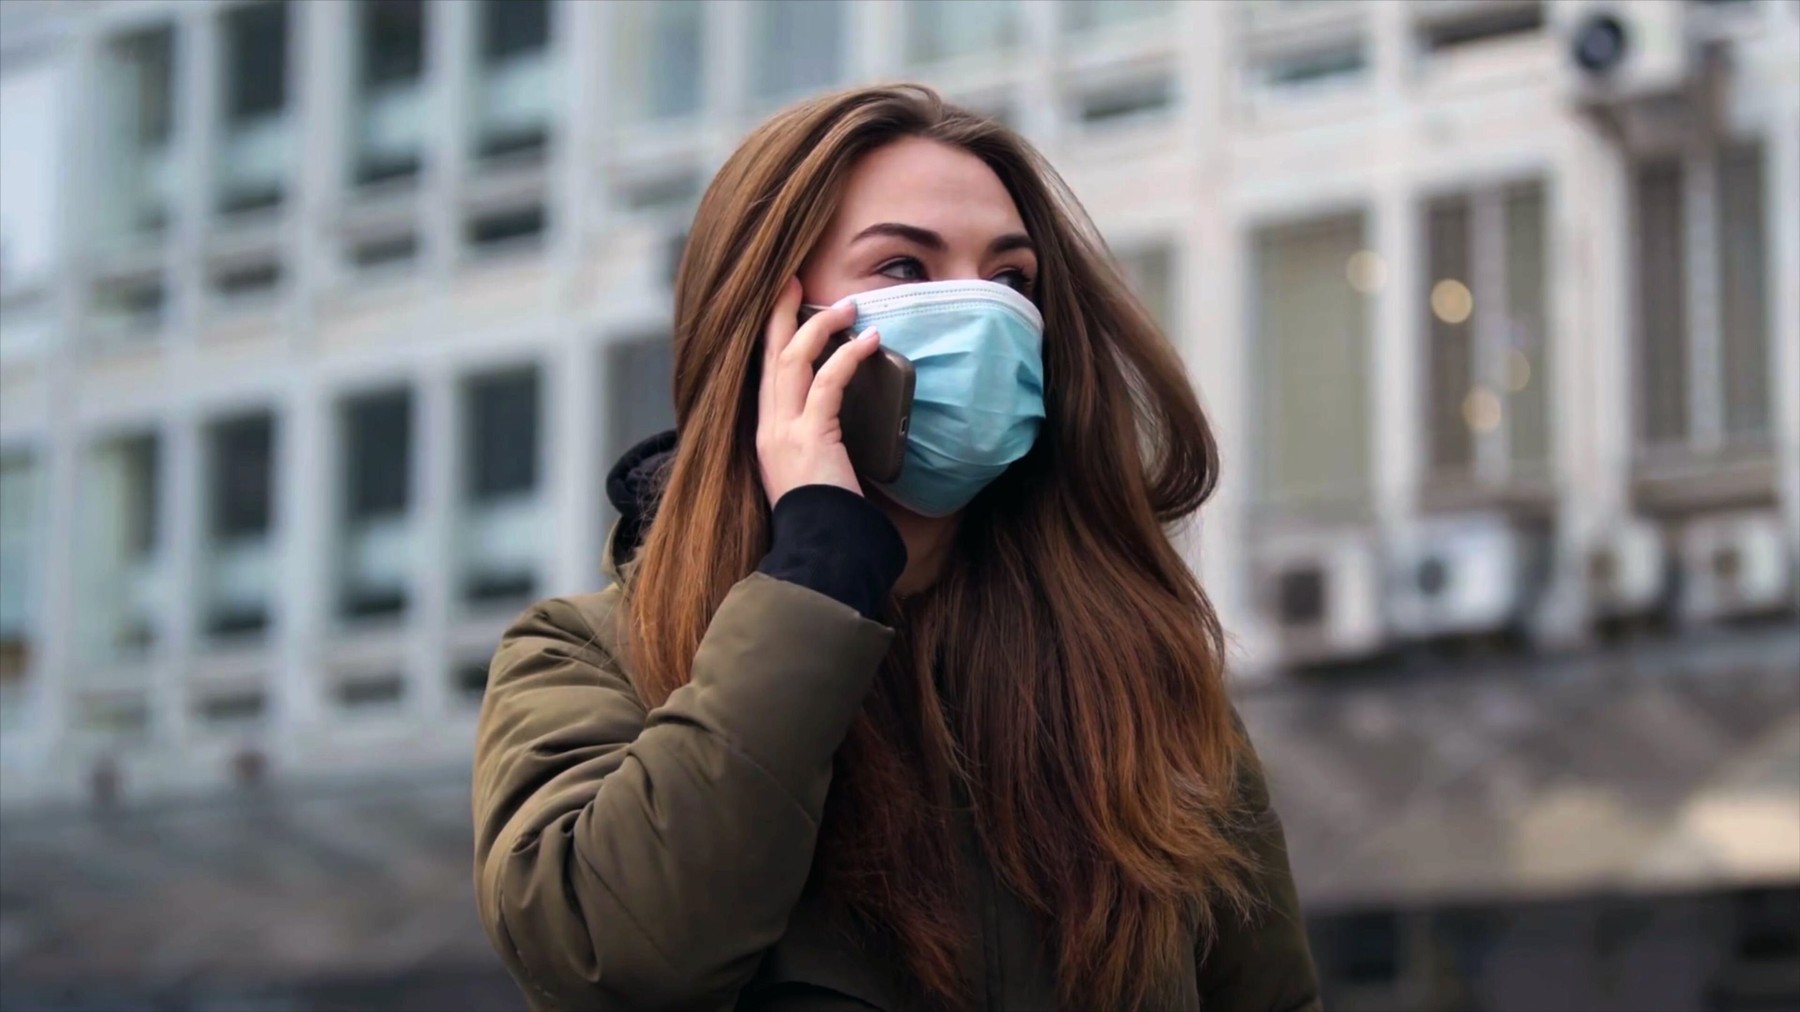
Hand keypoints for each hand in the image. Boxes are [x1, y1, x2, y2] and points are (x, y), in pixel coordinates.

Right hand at [756, 278, 881, 504]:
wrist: (820, 550)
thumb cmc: (825, 518)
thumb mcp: (811, 472)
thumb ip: (816, 443)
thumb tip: (838, 421)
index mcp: (766, 434)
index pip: (765, 373)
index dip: (772, 335)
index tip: (783, 303)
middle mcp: (768, 427)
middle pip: (769, 354)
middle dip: (780, 312)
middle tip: (793, 278)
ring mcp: (784, 431)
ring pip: (792, 359)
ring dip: (820, 325)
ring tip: (849, 306)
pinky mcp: (810, 436)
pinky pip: (828, 382)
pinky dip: (849, 357)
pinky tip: (868, 341)